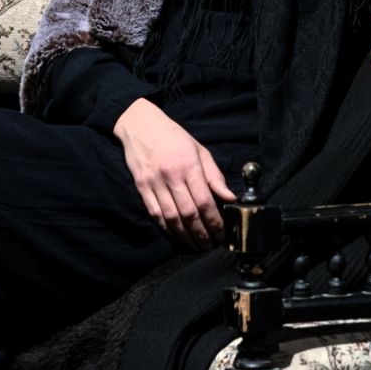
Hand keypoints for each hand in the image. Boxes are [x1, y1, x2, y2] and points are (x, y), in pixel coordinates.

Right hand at [112, 98, 235, 248]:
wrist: (140, 124)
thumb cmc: (173, 137)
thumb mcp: (199, 150)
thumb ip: (214, 175)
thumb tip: (230, 198)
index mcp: (189, 165)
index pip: (204, 200)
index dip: (214, 221)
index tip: (221, 232)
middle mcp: (171, 175)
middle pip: (189, 213)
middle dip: (201, 233)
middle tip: (209, 244)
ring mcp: (154, 182)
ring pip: (172, 217)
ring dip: (185, 235)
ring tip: (195, 245)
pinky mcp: (141, 187)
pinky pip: (155, 213)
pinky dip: (166, 228)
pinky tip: (175, 235)